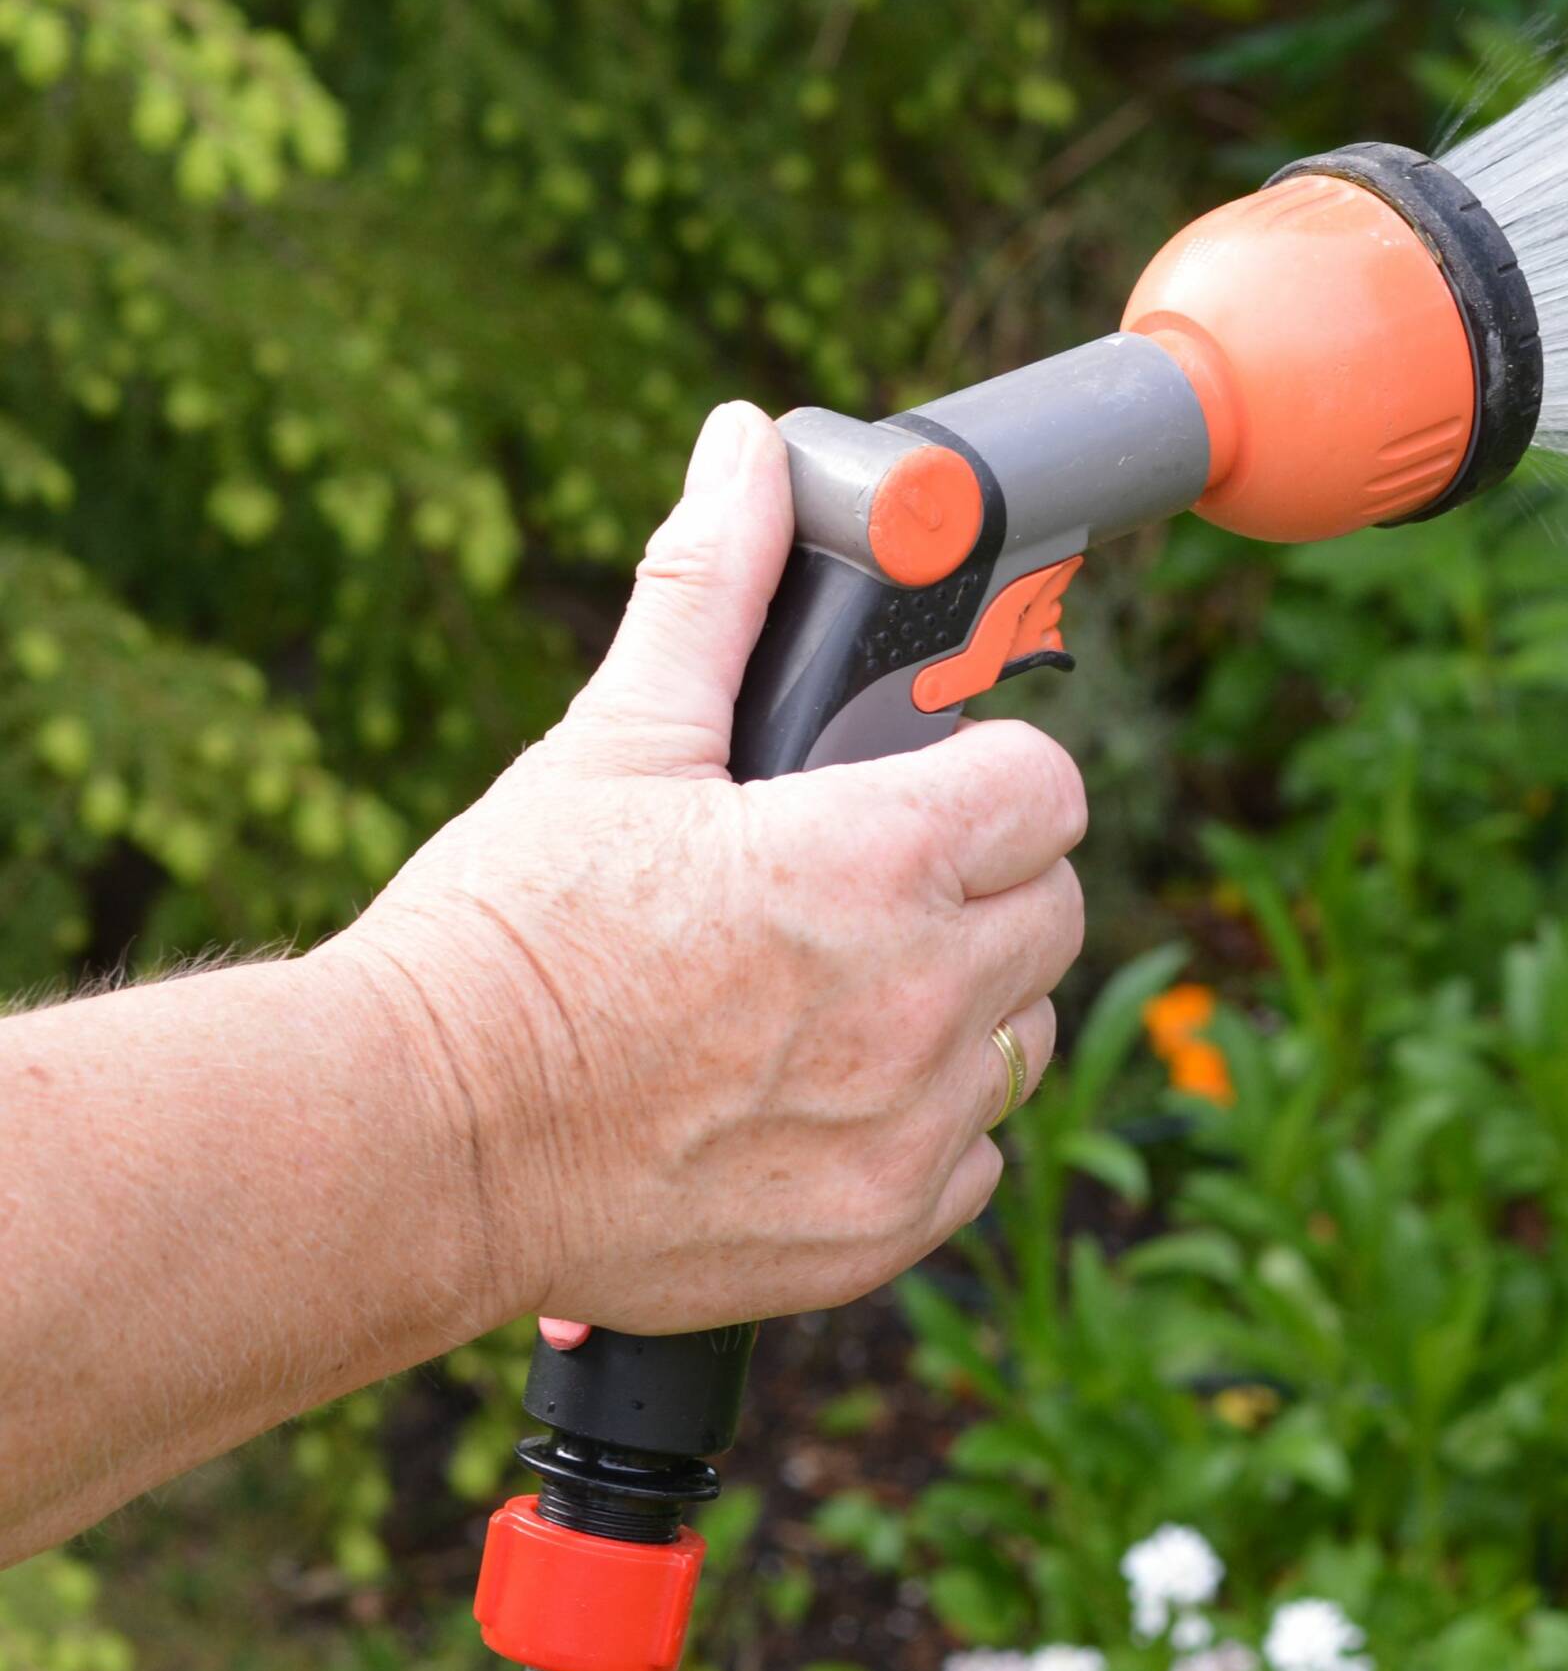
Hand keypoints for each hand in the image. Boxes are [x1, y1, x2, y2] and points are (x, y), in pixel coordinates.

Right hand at [320, 402, 1087, 1338]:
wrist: (411, 1142)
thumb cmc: (504, 935)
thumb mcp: (612, 740)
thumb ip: (710, 586)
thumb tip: (746, 442)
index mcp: (879, 859)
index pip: (1050, 788)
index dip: (992, 777)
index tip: (926, 789)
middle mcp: (923, 995)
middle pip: (1052, 909)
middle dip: (979, 887)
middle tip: (861, 893)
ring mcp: (911, 1123)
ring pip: (1024, 1036)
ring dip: (961, 1009)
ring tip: (826, 997)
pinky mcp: (881, 1227)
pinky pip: (975, 1159)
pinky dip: (920, 1131)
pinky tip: (813, 1098)